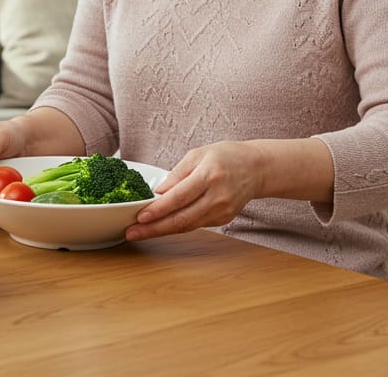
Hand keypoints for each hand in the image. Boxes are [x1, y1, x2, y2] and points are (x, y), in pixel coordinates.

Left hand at [126, 141, 264, 240]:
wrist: (256, 168)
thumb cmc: (225, 156)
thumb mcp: (198, 154)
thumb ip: (177, 174)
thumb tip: (157, 193)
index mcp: (209, 176)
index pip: (179, 197)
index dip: (158, 210)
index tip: (139, 217)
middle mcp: (217, 197)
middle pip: (182, 218)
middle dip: (154, 228)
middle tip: (131, 232)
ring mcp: (222, 211)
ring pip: (187, 226)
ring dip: (162, 231)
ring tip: (140, 232)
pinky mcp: (224, 219)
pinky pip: (196, 225)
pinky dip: (177, 227)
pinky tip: (160, 227)